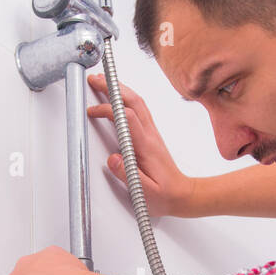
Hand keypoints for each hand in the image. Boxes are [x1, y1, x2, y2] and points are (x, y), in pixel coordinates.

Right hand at [86, 72, 194, 216]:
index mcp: (147, 146)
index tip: (93, 111)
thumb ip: (127, 175)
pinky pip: (139, 109)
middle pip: (133, 101)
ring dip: (120, 89)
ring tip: (102, 82)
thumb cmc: (165, 194)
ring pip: (137, 102)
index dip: (109, 110)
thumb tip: (113, 159)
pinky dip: (126, 98)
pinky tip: (118, 97)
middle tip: (95, 80)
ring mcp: (151, 133)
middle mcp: (150, 135)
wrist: (183, 194)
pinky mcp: (150, 135)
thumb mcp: (144, 192)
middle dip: (113, 87)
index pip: (128, 118)